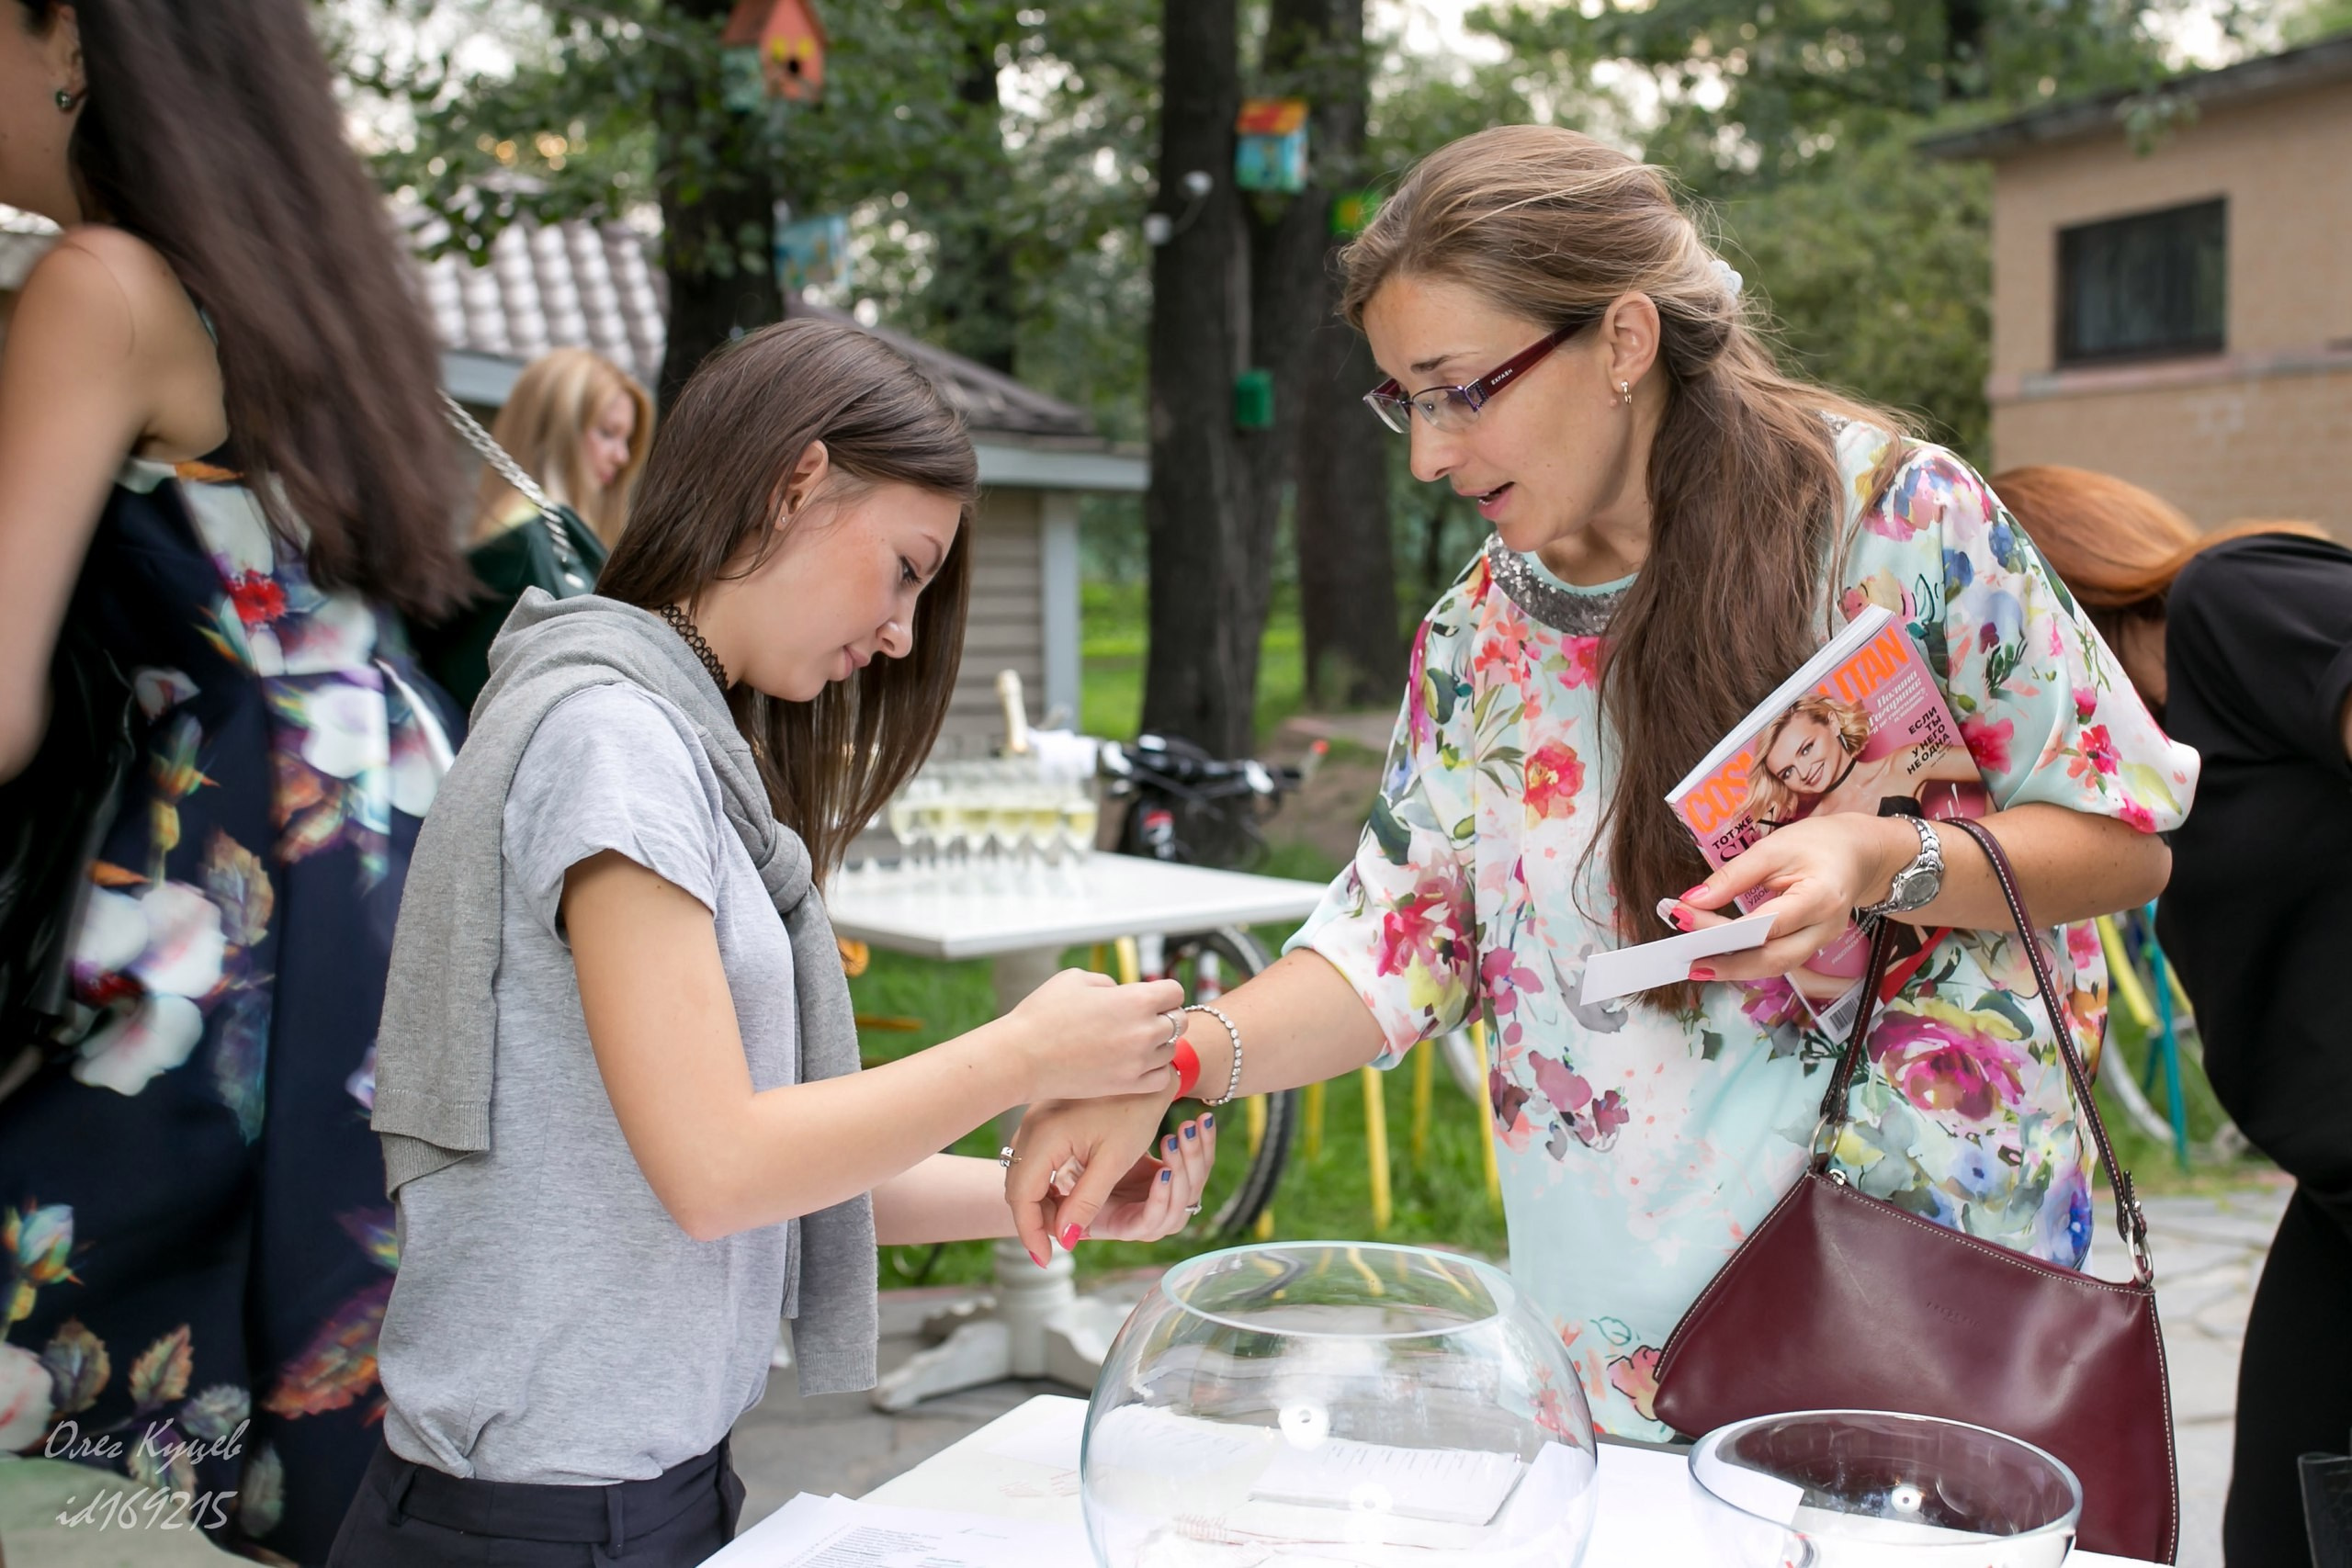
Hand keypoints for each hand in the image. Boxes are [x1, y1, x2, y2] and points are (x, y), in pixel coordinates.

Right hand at [999, 969, 1187, 1103]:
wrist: (1021, 1057)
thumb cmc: (1042, 1014)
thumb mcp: (1076, 979)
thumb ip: (1109, 983)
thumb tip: (1121, 993)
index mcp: (1135, 999)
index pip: (1175, 992)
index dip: (1163, 991)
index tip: (1150, 996)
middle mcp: (1143, 1031)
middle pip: (1178, 1020)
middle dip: (1164, 1016)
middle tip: (1142, 1018)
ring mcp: (1137, 1061)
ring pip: (1171, 1050)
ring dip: (1158, 1044)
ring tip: (1134, 1041)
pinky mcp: (1127, 1085)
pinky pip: (1161, 1078)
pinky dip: (1154, 1070)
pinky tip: (1136, 1063)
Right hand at [1007, 1091, 1194, 1257]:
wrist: (1142, 1063)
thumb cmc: (1134, 1108)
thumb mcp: (1113, 1160)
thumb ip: (1086, 1201)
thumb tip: (1065, 1239)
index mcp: (1045, 1138)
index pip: (1022, 1198)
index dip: (1030, 1233)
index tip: (1044, 1259)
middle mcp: (1031, 1129)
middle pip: (1017, 1189)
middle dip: (1033, 1221)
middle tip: (1054, 1246)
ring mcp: (1034, 1123)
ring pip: (1023, 1176)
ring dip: (1039, 1204)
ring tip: (1062, 1226)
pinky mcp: (1043, 1120)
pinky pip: (1033, 1161)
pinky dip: (1044, 1184)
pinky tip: (1065, 1197)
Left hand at [1663, 813, 1915, 983]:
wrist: (1859, 854)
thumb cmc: (1817, 844)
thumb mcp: (1773, 848)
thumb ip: (1732, 876)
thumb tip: (1692, 901)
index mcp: (1820, 897)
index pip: (1766, 923)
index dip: (1723, 928)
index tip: (1682, 917)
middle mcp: (1824, 929)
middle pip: (1772, 959)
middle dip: (1725, 962)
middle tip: (1682, 957)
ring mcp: (1821, 942)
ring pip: (1775, 967)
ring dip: (1732, 968)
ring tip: (1693, 962)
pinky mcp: (1810, 946)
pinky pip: (1777, 960)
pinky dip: (1746, 961)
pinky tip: (1717, 956)